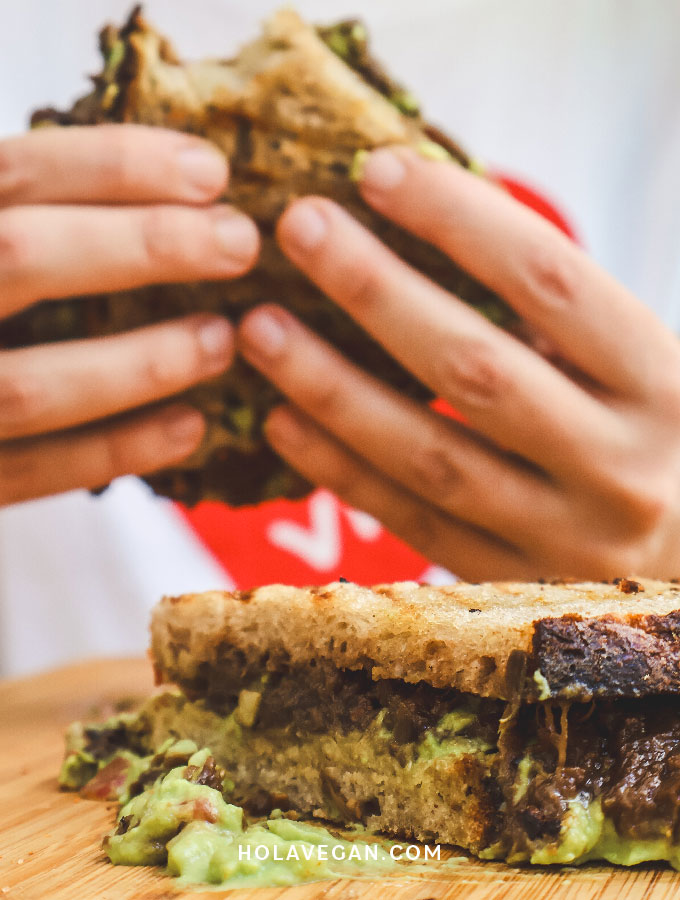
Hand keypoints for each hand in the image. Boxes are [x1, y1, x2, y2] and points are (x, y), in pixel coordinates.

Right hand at [0, 124, 257, 504]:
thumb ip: (28, 214)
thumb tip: (170, 186)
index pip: (16, 174)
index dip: (118, 166)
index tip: (211, 173)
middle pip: (22, 257)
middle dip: (145, 246)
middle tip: (240, 244)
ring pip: (30, 384)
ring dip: (141, 361)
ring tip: (223, 340)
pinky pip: (35, 473)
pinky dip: (117, 450)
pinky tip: (190, 426)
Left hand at [238, 147, 679, 579]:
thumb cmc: (649, 435)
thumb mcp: (637, 364)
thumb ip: (558, 314)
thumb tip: (426, 219)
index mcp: (662, 384)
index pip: (551, 282)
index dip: (460, 219)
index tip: (378, 172)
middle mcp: (618, 464)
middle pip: (475, 369)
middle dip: (377, 292)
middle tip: (299, 229)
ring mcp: (563, 537)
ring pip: (429, 455)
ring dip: (334, 387)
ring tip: (260, 328)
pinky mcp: (511, 581)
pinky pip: (412, 522)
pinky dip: (341, 470)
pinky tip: (282, 419)